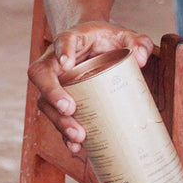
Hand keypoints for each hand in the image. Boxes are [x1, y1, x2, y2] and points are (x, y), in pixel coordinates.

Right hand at [27, 21, 153, 150]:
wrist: (98, 46)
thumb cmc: (108, 40)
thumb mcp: (126, 36)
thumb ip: (138, 43)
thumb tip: (141, 60)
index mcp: (73, 39)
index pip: (63, 40)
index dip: (62, 51)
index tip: (67, 64)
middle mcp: (55, 60)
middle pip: (42, 74)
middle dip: (52, 93)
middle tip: (69, 109)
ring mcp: (54, 81)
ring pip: (44, 101)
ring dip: (58, 120)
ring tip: (78, 135)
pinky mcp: (59, 100)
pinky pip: (55, 118)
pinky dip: (63, 134)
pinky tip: (76, 146)